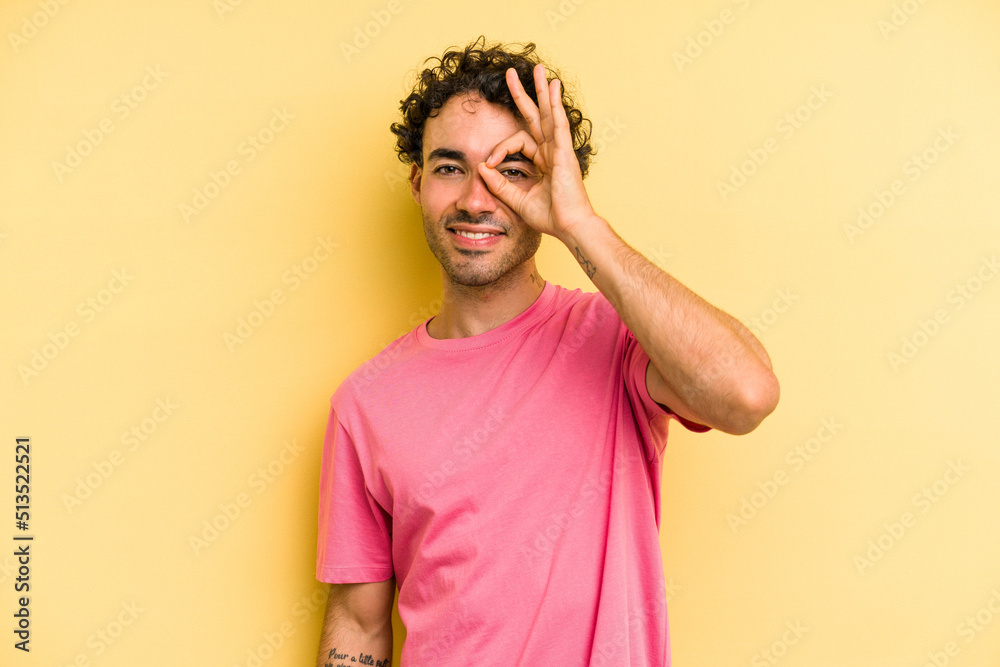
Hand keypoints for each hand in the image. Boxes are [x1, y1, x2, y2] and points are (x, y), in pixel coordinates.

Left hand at [477, 64, 597, 240]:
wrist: (569, 227)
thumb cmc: (550, 217)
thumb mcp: (517, 200)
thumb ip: (499, 184)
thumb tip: (481, 167)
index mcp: (543, 161)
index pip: (518, 142)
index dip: (500, 149)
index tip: (489, 164)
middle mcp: (552, 151)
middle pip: (536, 116)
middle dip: (524, 94)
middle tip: (512, 74)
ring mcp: (560, 150)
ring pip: (549, 114)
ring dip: (543, 91)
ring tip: (539, 69)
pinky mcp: (565, 153)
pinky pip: (559, 125)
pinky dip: (555, 106)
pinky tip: (553, 88)